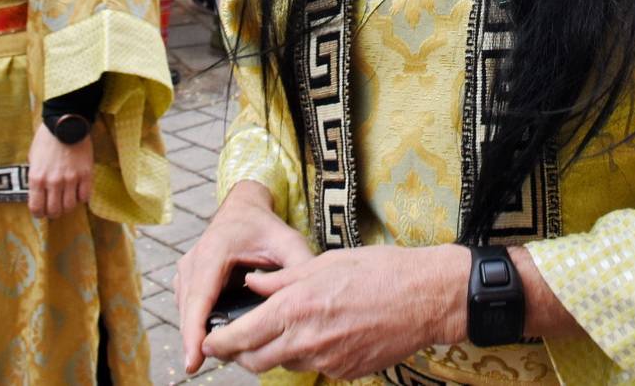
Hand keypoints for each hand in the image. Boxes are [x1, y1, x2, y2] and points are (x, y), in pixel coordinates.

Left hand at [27, 123, 93, 218]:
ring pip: (70, 206)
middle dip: (54, 212)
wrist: (66, 124)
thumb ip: (36, 179)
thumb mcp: (33, 160)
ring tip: (66, 199)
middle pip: (54, 211)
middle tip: (55, 207)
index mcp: (37, 179)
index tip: (41, 212)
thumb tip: (39, 194)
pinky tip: (78, 191)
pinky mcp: (86, 174)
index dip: (39, 214)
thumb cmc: (46, 140)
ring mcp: (71, 179)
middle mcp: (53, 182)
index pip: (37, 208)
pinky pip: (85, 196)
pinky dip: (81, 197)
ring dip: (67, 206)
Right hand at [175, 181, 315, 373]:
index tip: (194, 360)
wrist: (243, 208)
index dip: (194, 331)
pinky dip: (196, 324)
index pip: (200, 299)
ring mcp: (186, 269)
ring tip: (216, 354)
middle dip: (196, 341)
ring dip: (195, 334)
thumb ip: (298, 266)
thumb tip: (308, 297)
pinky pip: (188, 307)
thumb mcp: (286, 241)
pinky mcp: (186, 278)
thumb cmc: (264, 226)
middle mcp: (193, 260)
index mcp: (214, 252)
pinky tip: (214, 339)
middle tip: (206, 367)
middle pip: (188, 311)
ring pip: (185, 311)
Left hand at [202, 243, 466, 379]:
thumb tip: (253, 284)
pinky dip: (307, 354)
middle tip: (237, 342)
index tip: (208, 342)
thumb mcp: (326, 262)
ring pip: (284, 365)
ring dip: (274, 353)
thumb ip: (283, 279)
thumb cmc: (380, 271)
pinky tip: (320, 334)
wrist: (426, 298)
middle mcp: (307, 339)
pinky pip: (315, 367)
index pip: (243, 335)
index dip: (220, 342)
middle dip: (240, 355)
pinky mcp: (345, 372)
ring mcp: (327, 360)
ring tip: (281, 332)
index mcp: (297, 307)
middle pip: (256, 360)